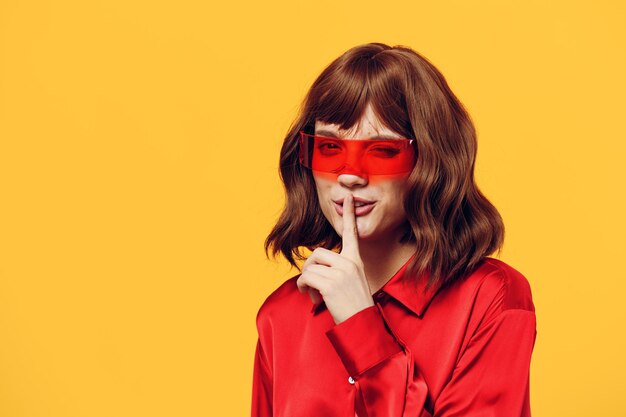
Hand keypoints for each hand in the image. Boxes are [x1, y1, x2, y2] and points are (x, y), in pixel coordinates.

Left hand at [296, 193, 374, 323]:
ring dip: (306, 281)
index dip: (349, 214)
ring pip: (309, 266)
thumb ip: (337, 269)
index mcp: (356, 260)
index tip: (349, 196)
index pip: (351, 233)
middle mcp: (349, 263)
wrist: (361, 325)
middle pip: (317, 253)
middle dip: (309, 268)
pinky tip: (313, 299)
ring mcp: (341, 273)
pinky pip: (306, 278)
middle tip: (312, 285)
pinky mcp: (330, 284)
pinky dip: (304, 288)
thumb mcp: (350, 282)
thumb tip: (313, 266)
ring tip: (314, 294)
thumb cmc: (354, 307)